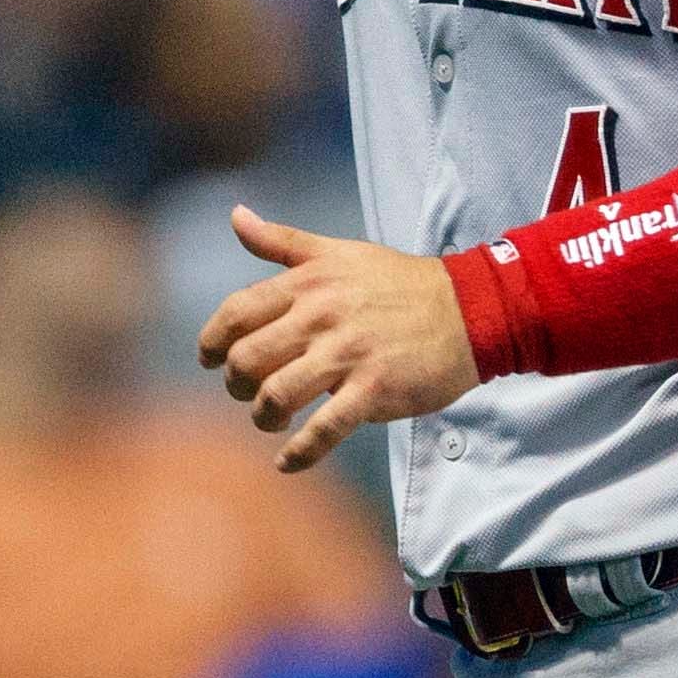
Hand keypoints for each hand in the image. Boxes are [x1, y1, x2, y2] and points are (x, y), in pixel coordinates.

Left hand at [201, 205, 480, 472]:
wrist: (469, 309)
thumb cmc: (398, 282)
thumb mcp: (338, 251)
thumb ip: (282, 240)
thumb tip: (235, 215)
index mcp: (308, 283)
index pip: (237, 312)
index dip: (211, 341)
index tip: (208, 359)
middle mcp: (320, 318)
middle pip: (247, 359)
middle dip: (235, 383)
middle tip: (246, 392)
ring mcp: (347, 355)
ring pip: (277, 395)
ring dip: (263, 417)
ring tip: (271, 420)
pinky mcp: (374, 390)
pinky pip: (324, 430)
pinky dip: (299, 453)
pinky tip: (287, 462)